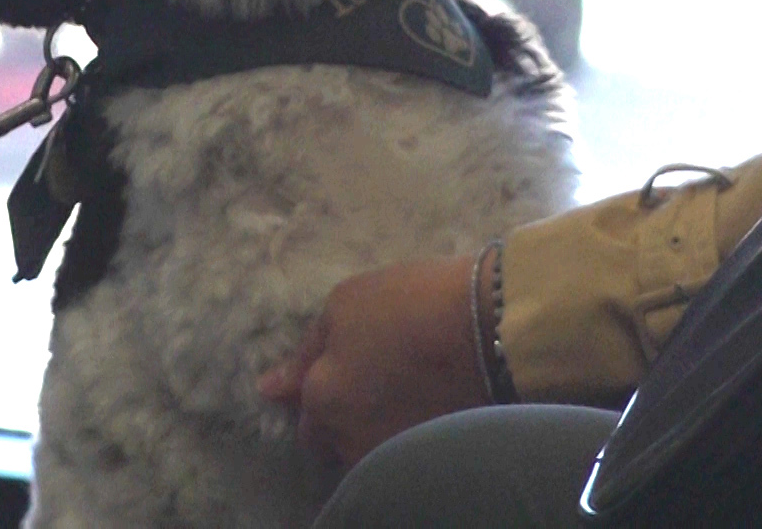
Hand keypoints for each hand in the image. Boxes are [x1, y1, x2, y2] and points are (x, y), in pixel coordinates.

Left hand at [257, 254, 492, 467]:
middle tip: (371, 383)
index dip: (320, 393)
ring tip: (400, 393)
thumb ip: (306, 351)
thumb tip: (269, 390)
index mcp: (322, 399)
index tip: (344, 373)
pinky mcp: (431, 458)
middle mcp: (350, 438)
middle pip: (333, 442)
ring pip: (367, 449)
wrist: (493, 328)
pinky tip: (423, 406)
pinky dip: (405, 433)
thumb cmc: (410, 304)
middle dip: (341, 419)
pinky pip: (401, 451)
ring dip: (373, 428)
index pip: (304, 418)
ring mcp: (392, 452)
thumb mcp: (346, 305)